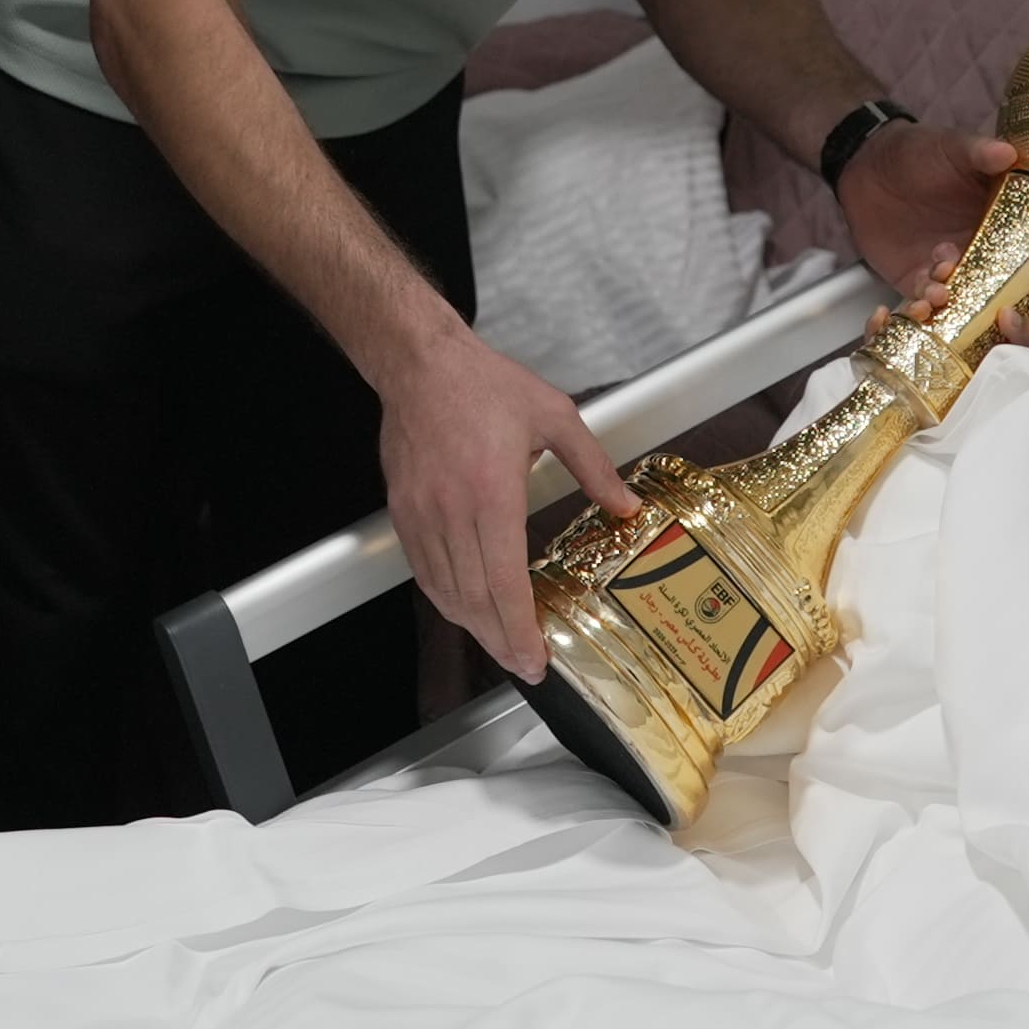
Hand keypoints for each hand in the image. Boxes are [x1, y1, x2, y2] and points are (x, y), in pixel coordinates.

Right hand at [377, 323, 640, 678]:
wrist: (421, 362)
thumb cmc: (483, 383)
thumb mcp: (555, 415)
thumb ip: (594, 466)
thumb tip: (625, 505)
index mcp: (493, 490)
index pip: (504, 581)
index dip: (519, 628)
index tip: (534, 657)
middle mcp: (453, 509)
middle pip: (474, 598)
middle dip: (500, 641)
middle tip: (524, 666)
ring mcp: (422, 513)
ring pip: (445, 590)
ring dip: (473, 626)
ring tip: (500, 645)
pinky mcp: (403, 510)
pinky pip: (422, 570)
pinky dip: (445, 598)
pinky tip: (464, 608)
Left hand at [835, 120, 1019, 299]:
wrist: (869, 166)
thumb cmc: (920, 152)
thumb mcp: (953, 147)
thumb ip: (979, 153)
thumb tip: (1008, 152)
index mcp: (1002, 221)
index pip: (1028, 251)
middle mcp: (980, 251)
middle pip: (999, 285)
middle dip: (994, 298)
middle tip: (988, 299)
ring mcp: (950, 268)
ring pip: (961, 298)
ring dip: (954, 300)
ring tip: (941, 292)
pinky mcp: (918, 280)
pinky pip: (925, 302)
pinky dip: (924, 307)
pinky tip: (920, 304)